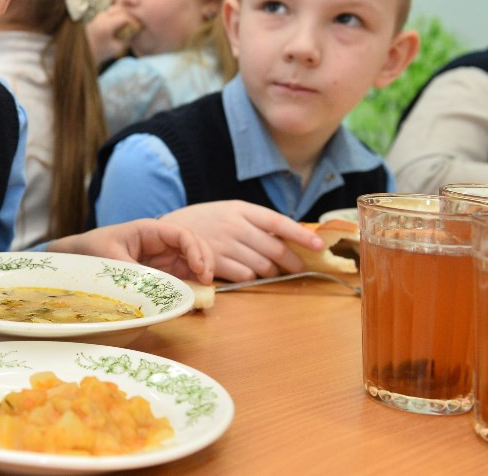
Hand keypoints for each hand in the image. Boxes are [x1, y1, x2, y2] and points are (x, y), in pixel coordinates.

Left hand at [47, 219, 215, 284]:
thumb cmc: (92, 249)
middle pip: (194, 248)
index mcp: (150, 231)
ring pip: (191, 265)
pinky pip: (180, 280)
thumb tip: (152, 287)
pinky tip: (190, 300)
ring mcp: (163, 260)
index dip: (196, 250)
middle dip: (205, 263)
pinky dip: (188, 289)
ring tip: (201, 295)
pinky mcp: (161, 275)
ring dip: (200, 278)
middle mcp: (161, 244)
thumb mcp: (109, 258)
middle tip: (206, 283)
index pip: (182, 235)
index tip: (201, 269)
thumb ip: (132, 271)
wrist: (78, 258)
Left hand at [84, 5, 138, 64]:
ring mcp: (97, 16)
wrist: (83, 54)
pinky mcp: (96, 18)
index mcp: (106, 25)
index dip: (134, 21)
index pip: (124, 17)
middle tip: (134, 24)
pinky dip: (117, 16)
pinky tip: (120, 25)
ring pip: (114, 9)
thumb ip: (127, 37)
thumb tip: (136, 29)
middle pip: (119, 9)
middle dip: (129, 15)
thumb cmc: (100, 53)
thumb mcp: (117, 48)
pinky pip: (109, 13)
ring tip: (128, 25)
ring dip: (123, 15)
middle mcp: (101, 17)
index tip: (139, 27)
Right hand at [156, 201, 325, 281]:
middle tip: (300, 268)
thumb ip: (255, 223)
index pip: (279, 222)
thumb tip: (290, 238)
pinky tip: (249, 274)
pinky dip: (252, 278)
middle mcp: (234, 226)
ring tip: (273, 271)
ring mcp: (224, 245)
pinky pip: (244, 276)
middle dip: (293, 262)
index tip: (319, 246)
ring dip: (272, 272)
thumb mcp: (229, 211)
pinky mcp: (214, 263)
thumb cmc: (205, 221)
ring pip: (262, 266)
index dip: (302, 235)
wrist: (168, 230)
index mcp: (241, 209)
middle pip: (275, 249)